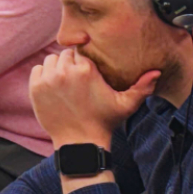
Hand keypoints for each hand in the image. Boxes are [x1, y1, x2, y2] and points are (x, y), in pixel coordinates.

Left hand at [29, 48, 158, 148]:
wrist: (80, 142)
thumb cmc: (104, 122)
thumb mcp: (126, 105)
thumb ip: (142, 87)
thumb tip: (156, 71)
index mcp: (86, 70)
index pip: (81, 52)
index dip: (85, 61)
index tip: (88, 72)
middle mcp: (65, 71)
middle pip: (65, 54)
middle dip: (71, 64)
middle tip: (77, 79)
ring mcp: (48, 79)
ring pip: (51, 60)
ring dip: (57, 68)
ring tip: (66, 82)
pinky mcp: (36, 87)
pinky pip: (37, 70)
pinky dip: (44, 75)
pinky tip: (54, 86)